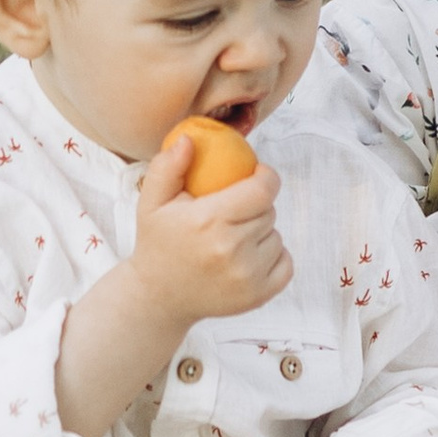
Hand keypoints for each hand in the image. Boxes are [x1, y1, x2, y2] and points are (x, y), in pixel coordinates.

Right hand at [133, 129, 294, 331]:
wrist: (158, 298)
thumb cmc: (158, 243)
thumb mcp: (151, 202)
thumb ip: (168, 167)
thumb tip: (189, 139)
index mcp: (209, 221)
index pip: (262, 190)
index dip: (266, 177)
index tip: (256, 175)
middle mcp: (231, 250)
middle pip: (269, 211)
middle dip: (257, 205)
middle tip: (233, 211)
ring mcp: (247, 277)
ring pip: (277, 236)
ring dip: (262, 232)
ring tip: (234, 236)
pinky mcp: (258, 296)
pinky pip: (285, 263)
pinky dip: (273, 256)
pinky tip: (248, 255)